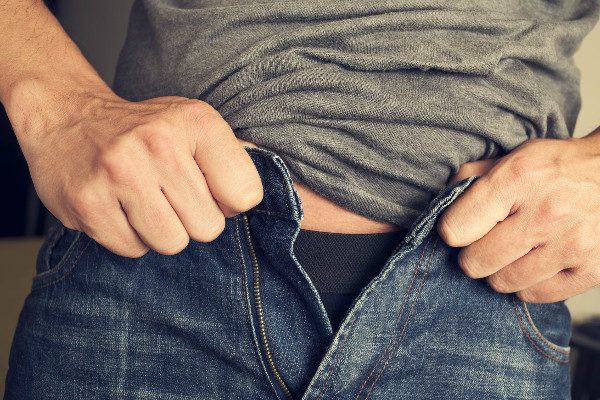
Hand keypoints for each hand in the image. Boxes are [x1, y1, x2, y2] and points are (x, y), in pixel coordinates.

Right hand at [15, 83, 262, 257]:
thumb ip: (232, 162)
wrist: (67, 119)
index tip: (207, 188)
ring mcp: (118, 173)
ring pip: (172, 243)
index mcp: (196, 122)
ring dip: (162, 231)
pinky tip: (118, 208)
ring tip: (144, 201)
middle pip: (208, 228)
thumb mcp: (196, 127)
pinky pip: (132, 249)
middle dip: (192, 219)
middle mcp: (158, 143)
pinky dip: (130, 237)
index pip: (246, 197)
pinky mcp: (87, 203)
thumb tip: (272, 207)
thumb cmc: (144, 130)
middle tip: (169, 195)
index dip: (228, 202)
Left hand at [437, 130, 599, 302]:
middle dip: (475, 254)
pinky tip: (538, 262)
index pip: (455, 230)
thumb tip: (440, 200)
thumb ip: (473, 176)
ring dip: (501, 271)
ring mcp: (571, 245)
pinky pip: (534, 296)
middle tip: (490, 241)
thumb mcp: (516, 157)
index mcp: (518, 179)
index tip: (465, 227)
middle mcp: (545, 213)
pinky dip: (529, 284)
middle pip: (474, 263)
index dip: (454, 231)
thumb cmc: (561, 169)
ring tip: (516, 251)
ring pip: (502, 283)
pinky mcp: (591, 270)